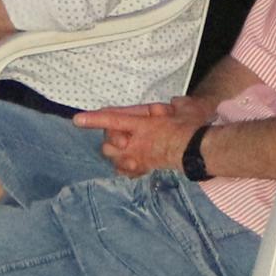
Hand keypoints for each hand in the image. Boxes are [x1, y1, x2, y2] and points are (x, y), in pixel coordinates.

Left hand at [76, 98, 212, 177]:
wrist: (199, 152)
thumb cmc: (192, 128)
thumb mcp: (184, 108)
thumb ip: (175, 104)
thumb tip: (174, 104)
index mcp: (142, 126)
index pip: (113, 120)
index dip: (93, 119)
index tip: (77, 120)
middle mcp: (136, 144)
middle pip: (108, 143)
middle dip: (109, 137)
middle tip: (120, 130)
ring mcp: (139, 159)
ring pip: (113, 158)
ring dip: (115, 151)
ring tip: (124, 145)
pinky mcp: (145, 169)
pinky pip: (125, 171)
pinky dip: (123, 166)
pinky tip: (129, 161)